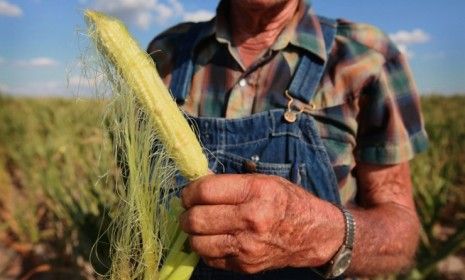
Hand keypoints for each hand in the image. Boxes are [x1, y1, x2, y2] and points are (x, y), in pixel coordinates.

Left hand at [180, 174, 344, 273]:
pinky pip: (210, 258)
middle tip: (189, 210)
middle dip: (186, 214)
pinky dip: (206, 248)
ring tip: (198, 226)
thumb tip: (197, 186)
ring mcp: (247, 246)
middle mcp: (251, 220)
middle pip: (197, 219)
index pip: (205, 191)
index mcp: (255, 192)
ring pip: (198, 242)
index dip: (189, 192)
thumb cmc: (287, 201)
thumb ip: (230, 184)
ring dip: (192, 233)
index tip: (188, 194)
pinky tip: (213, 239)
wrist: (314, 234)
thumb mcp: (264, 181)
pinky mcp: (246, 265)